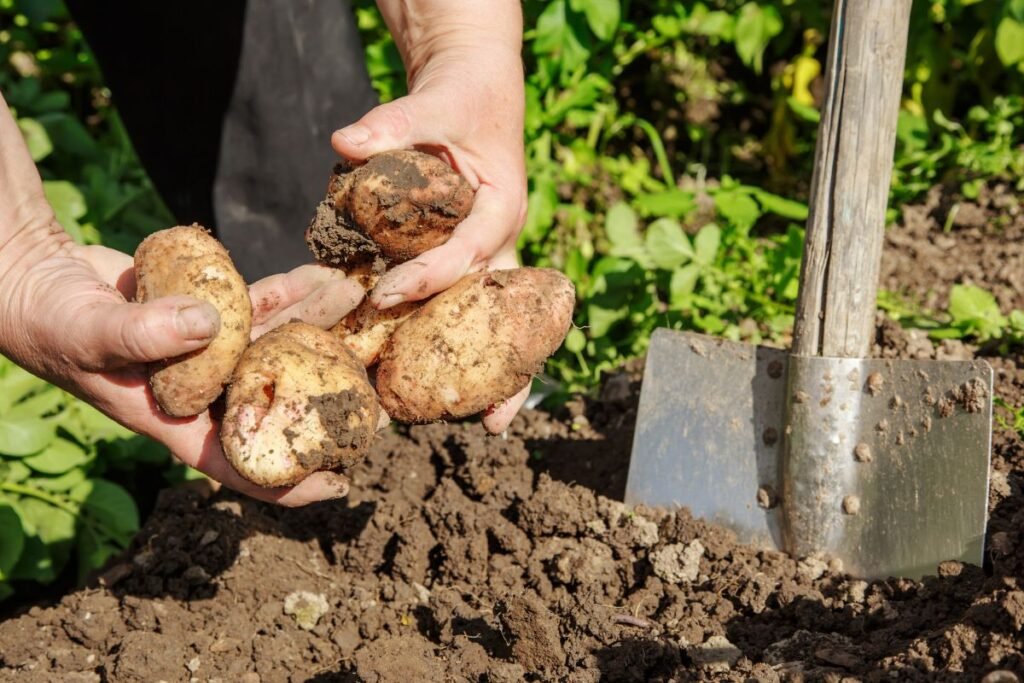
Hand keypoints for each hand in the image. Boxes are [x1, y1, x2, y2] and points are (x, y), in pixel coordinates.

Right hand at [0, 229, 363, 505]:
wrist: (33, 275)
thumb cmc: (49, 319)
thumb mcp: (88, 333)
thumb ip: (142, 333)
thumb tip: (208, 322)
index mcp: (172, 418)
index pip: (236, 464)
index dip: (288, 482)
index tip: (341, 483)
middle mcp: (196, 391)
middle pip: (272, 406)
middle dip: (323, 401)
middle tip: (378, 398)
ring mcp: (204, 352)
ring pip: (273, 348)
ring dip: (315, 332)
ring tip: (362, 312)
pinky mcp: (204, 312)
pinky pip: (256, 307)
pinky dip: (285, 294)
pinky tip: (320, 278)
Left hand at [332, 1, 528, 432]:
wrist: (476, 94)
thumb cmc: (461, 99)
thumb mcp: (435, 103)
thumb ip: (395, 123)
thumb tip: (344, 142)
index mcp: (499, 208)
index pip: (466, 253)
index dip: (428, 278)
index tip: (385, 298)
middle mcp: (495, 242)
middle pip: (497, 312)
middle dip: (501, 368)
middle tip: (494, 421)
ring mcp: (479, 258)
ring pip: (484, 322)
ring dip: (486, 372)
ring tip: (487, 427)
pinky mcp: (457, 261)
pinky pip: (454, 308)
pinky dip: (447, 344)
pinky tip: (431, 383)